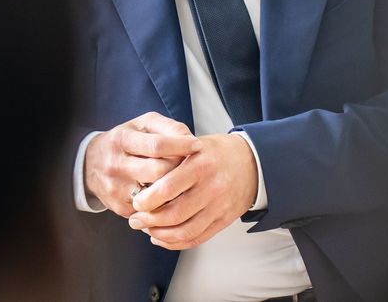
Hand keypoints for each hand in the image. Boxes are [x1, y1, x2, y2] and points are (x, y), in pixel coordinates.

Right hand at [83, 112, 199, 217]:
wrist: (90, 164)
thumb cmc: (127, 140)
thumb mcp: (142, 125)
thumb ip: (168, 128)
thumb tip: (191, 141)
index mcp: (121, 140)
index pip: (156, 145)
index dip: (180, 145)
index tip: (197, 145)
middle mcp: (115, 164)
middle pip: (158, 172)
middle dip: (179, 169)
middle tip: (189, 167)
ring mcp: (115, 188)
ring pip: (156, 196)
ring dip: (175, 191)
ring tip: (184, 183)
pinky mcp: (119, 207)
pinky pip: (151, 210)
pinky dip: (165, 205)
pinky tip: (172, 197)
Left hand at [127, 132, 258, 249]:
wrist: (253, 163)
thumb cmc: (216, 152)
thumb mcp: (193, 145)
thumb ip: (169, 158)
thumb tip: (140, 179)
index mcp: (200, 165)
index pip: (168, 188)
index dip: (147, 200)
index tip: (135, 202)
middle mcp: (212, 188)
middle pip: (174, 214)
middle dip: (149, 221)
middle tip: (135, 220)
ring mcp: (219, 207)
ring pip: (185, 231)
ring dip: (160, 235)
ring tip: (146, 230)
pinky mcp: (224, 220)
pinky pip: (197, 238)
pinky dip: (175, 243)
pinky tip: (161, 238)